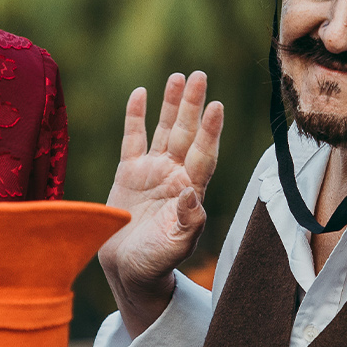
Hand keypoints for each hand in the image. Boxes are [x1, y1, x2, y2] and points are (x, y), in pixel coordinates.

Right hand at [97, 71, 222, 336]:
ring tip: (179, 77)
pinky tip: (140, 93)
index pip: (204, 154)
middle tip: (199, 75)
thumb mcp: (174, 246)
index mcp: (190, 191)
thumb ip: (188, 222)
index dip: (210, 131)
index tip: (217, 105)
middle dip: (192, 105)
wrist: (128, 271)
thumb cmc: (156, 263)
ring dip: (171, 104)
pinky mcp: (128, 172)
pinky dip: (136, 116)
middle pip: (187, 134)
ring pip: (165, 130)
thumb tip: (193, 195)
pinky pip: (133, 139)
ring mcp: (152, 172)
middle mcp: (175, 175)